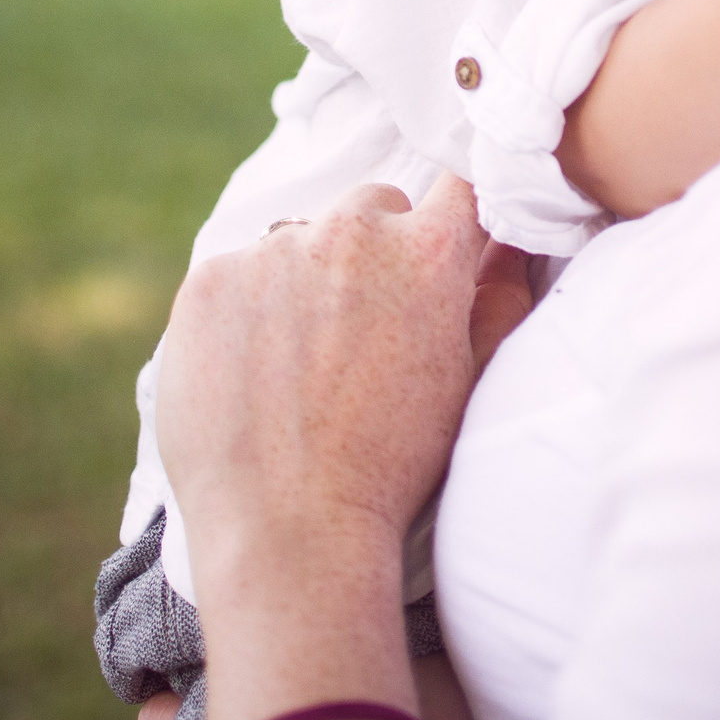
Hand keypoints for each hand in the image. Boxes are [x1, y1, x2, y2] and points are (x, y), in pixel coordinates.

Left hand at [146, 178, 528, 719]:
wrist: (290, 530)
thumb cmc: (393, 465)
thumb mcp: (469, 379)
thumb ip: (500, 295)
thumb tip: (512, 239)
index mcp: (428, 249)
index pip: (454, 190)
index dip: (445, 227)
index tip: (432, 265)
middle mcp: (351, 230)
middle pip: (374, 207)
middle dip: (374, 251)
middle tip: (364, 328)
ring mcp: (272, 250)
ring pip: (299, 238)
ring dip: (305, 276)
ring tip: (301, 362)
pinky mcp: (208, 280)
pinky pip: (236, 273)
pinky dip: (244, 308)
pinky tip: (252, 371)